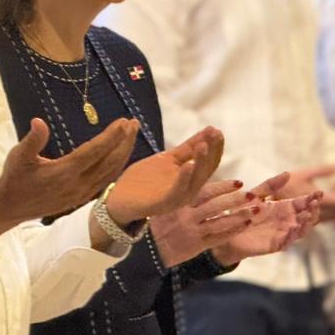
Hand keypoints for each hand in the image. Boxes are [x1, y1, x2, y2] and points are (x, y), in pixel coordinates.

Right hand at [0, 117, 138, 241]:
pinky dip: (116, 167)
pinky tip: (119, 157)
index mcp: (64, 172)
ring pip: (110, 173)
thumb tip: (39, 121)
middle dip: (124, 142)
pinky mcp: (81, 198)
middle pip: (109, 162)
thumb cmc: (13, 178)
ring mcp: (81, 193)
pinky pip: (106, 181)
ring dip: (123, 154)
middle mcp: (77, 185)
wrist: (9, 207)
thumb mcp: (18, 156)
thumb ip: (32, 139)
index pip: (95, 151)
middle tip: (134, 123)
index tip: (123, 122)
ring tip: (131, 136)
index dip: (111, 136)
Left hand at [105, 127, 224, 224]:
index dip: (214, 146)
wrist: (118, 199)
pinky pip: (177, 191)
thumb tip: (208, 130)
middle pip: (206, 170)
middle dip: (212, 151)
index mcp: (189, 180)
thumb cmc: (143, 180)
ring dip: (200, 162)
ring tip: (203, 145)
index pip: (207, 162)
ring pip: (195, 181)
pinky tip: (188, 164)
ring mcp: (176, 199)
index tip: (216, 129)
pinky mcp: (163, 205)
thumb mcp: (167, 159)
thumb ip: (186, 149)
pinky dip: (184, 178)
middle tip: (216, 133)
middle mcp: (187, 190)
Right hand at [150, 177, 254, 267]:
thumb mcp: (164, 206)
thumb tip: (198, 179)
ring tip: (256, 210)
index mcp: (178, 204)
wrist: (149, 252)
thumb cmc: (157, 225)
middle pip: (215, 206)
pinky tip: (246, 225)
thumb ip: (182, 195)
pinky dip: (233, 231)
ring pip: (220, 222)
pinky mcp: (197, 246)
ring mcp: (193, 232)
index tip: (238, 182)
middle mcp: (187, 216)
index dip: (222, 186)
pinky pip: (219, 237)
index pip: (203, 192)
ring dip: (240, 215)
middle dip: (235, 200)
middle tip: (252, 194)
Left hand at [216, 173, 322, 265]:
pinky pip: (287, 241)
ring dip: (305, 222)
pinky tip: (294, 227)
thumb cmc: (242, 211)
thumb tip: (288, 173)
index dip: (312, 198)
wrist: (227, 229)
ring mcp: (283, 233)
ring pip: (300, 229)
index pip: (303, 203)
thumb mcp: (256, 195)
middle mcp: (287, 221)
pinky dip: (292, 235)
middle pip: (306, 216)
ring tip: (307, 214)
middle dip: (312, 210)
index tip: (319, 192)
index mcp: (284, 208)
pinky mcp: (275, 245)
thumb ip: (270, 185)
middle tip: (315, 202)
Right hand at [280, 158, 334, 227]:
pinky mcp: (307, 222)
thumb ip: (322, 170)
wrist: (266, 200)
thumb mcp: (304, 173)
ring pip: (332, 217)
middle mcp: (315, 211)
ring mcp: (312, 218)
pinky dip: (333, 217)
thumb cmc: (285, 183)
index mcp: (315, 199)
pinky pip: (324, 220)